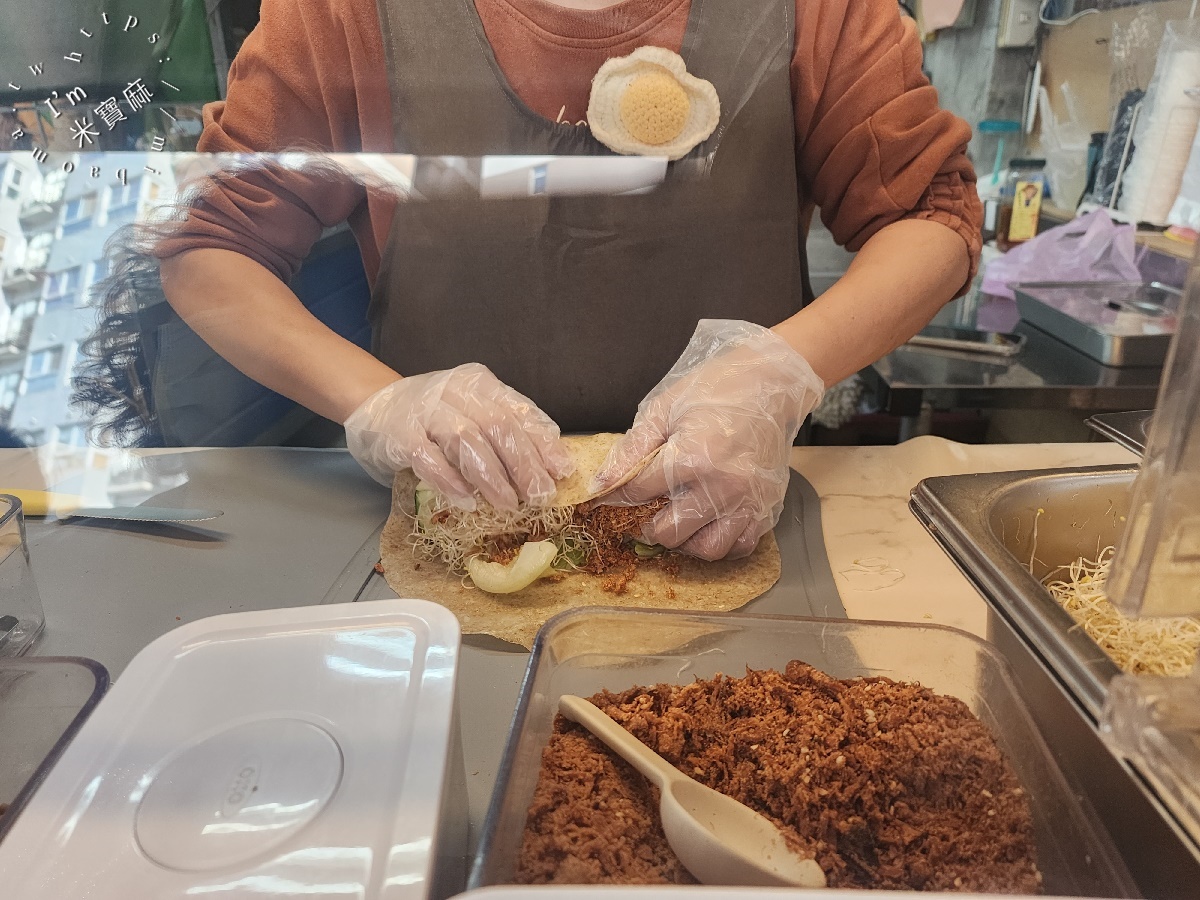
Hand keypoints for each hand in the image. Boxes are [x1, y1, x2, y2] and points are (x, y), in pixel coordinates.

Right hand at [344, 363, 573, 510]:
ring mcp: (425, 410)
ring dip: (491, 476)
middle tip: (540, 496)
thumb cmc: (435, 416)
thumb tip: (549, 465)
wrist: (375, 404)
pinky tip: (466, 501)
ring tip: (507, 504)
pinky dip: (450, 480)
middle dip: (524, 464)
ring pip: (466, 439)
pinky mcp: (400, 433)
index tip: (562, 471)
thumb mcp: (474, 412)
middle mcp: (455, 391)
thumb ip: (506, 430)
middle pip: (498, 426)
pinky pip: (427, 457)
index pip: (519, 411)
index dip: (543, 443)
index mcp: (481, 384)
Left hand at [590, 320, 823, 559]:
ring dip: (686, 543)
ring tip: (677, 524)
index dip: (616, 496)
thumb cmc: (716, 390)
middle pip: (669, 533)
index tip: (610, 498)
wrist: (771, 383)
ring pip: (708, 550)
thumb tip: (602, 483)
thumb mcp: (664, 409)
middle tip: (642, 514)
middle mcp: (721, 487)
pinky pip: (742, 546)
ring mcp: (748, 501)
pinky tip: (709, 526)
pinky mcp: (767, 506)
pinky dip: (723, 544)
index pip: (638, 493)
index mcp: (691, 458)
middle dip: (647, 527)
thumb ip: (632, 449)